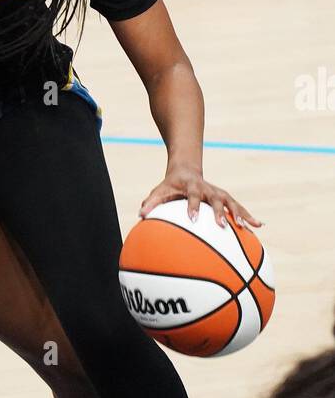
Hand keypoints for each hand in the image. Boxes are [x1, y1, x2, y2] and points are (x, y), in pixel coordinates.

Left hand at [139, 162, 261, 228]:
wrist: (186, 170)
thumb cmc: (170, 185)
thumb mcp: (159, 191)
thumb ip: (150, 202)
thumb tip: (140, 215)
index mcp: (191, 187)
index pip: (192, 196)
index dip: (192, 206)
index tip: (192, 219)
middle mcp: (208, 189)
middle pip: (217, 199)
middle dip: (220, 212)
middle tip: (223, 226)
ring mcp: (218, 193)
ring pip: (232, 203)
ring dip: (241, 214)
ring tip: (251, 227)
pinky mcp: (225, 198)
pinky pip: (238, 208)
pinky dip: (248, 216)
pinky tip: (259, 226)